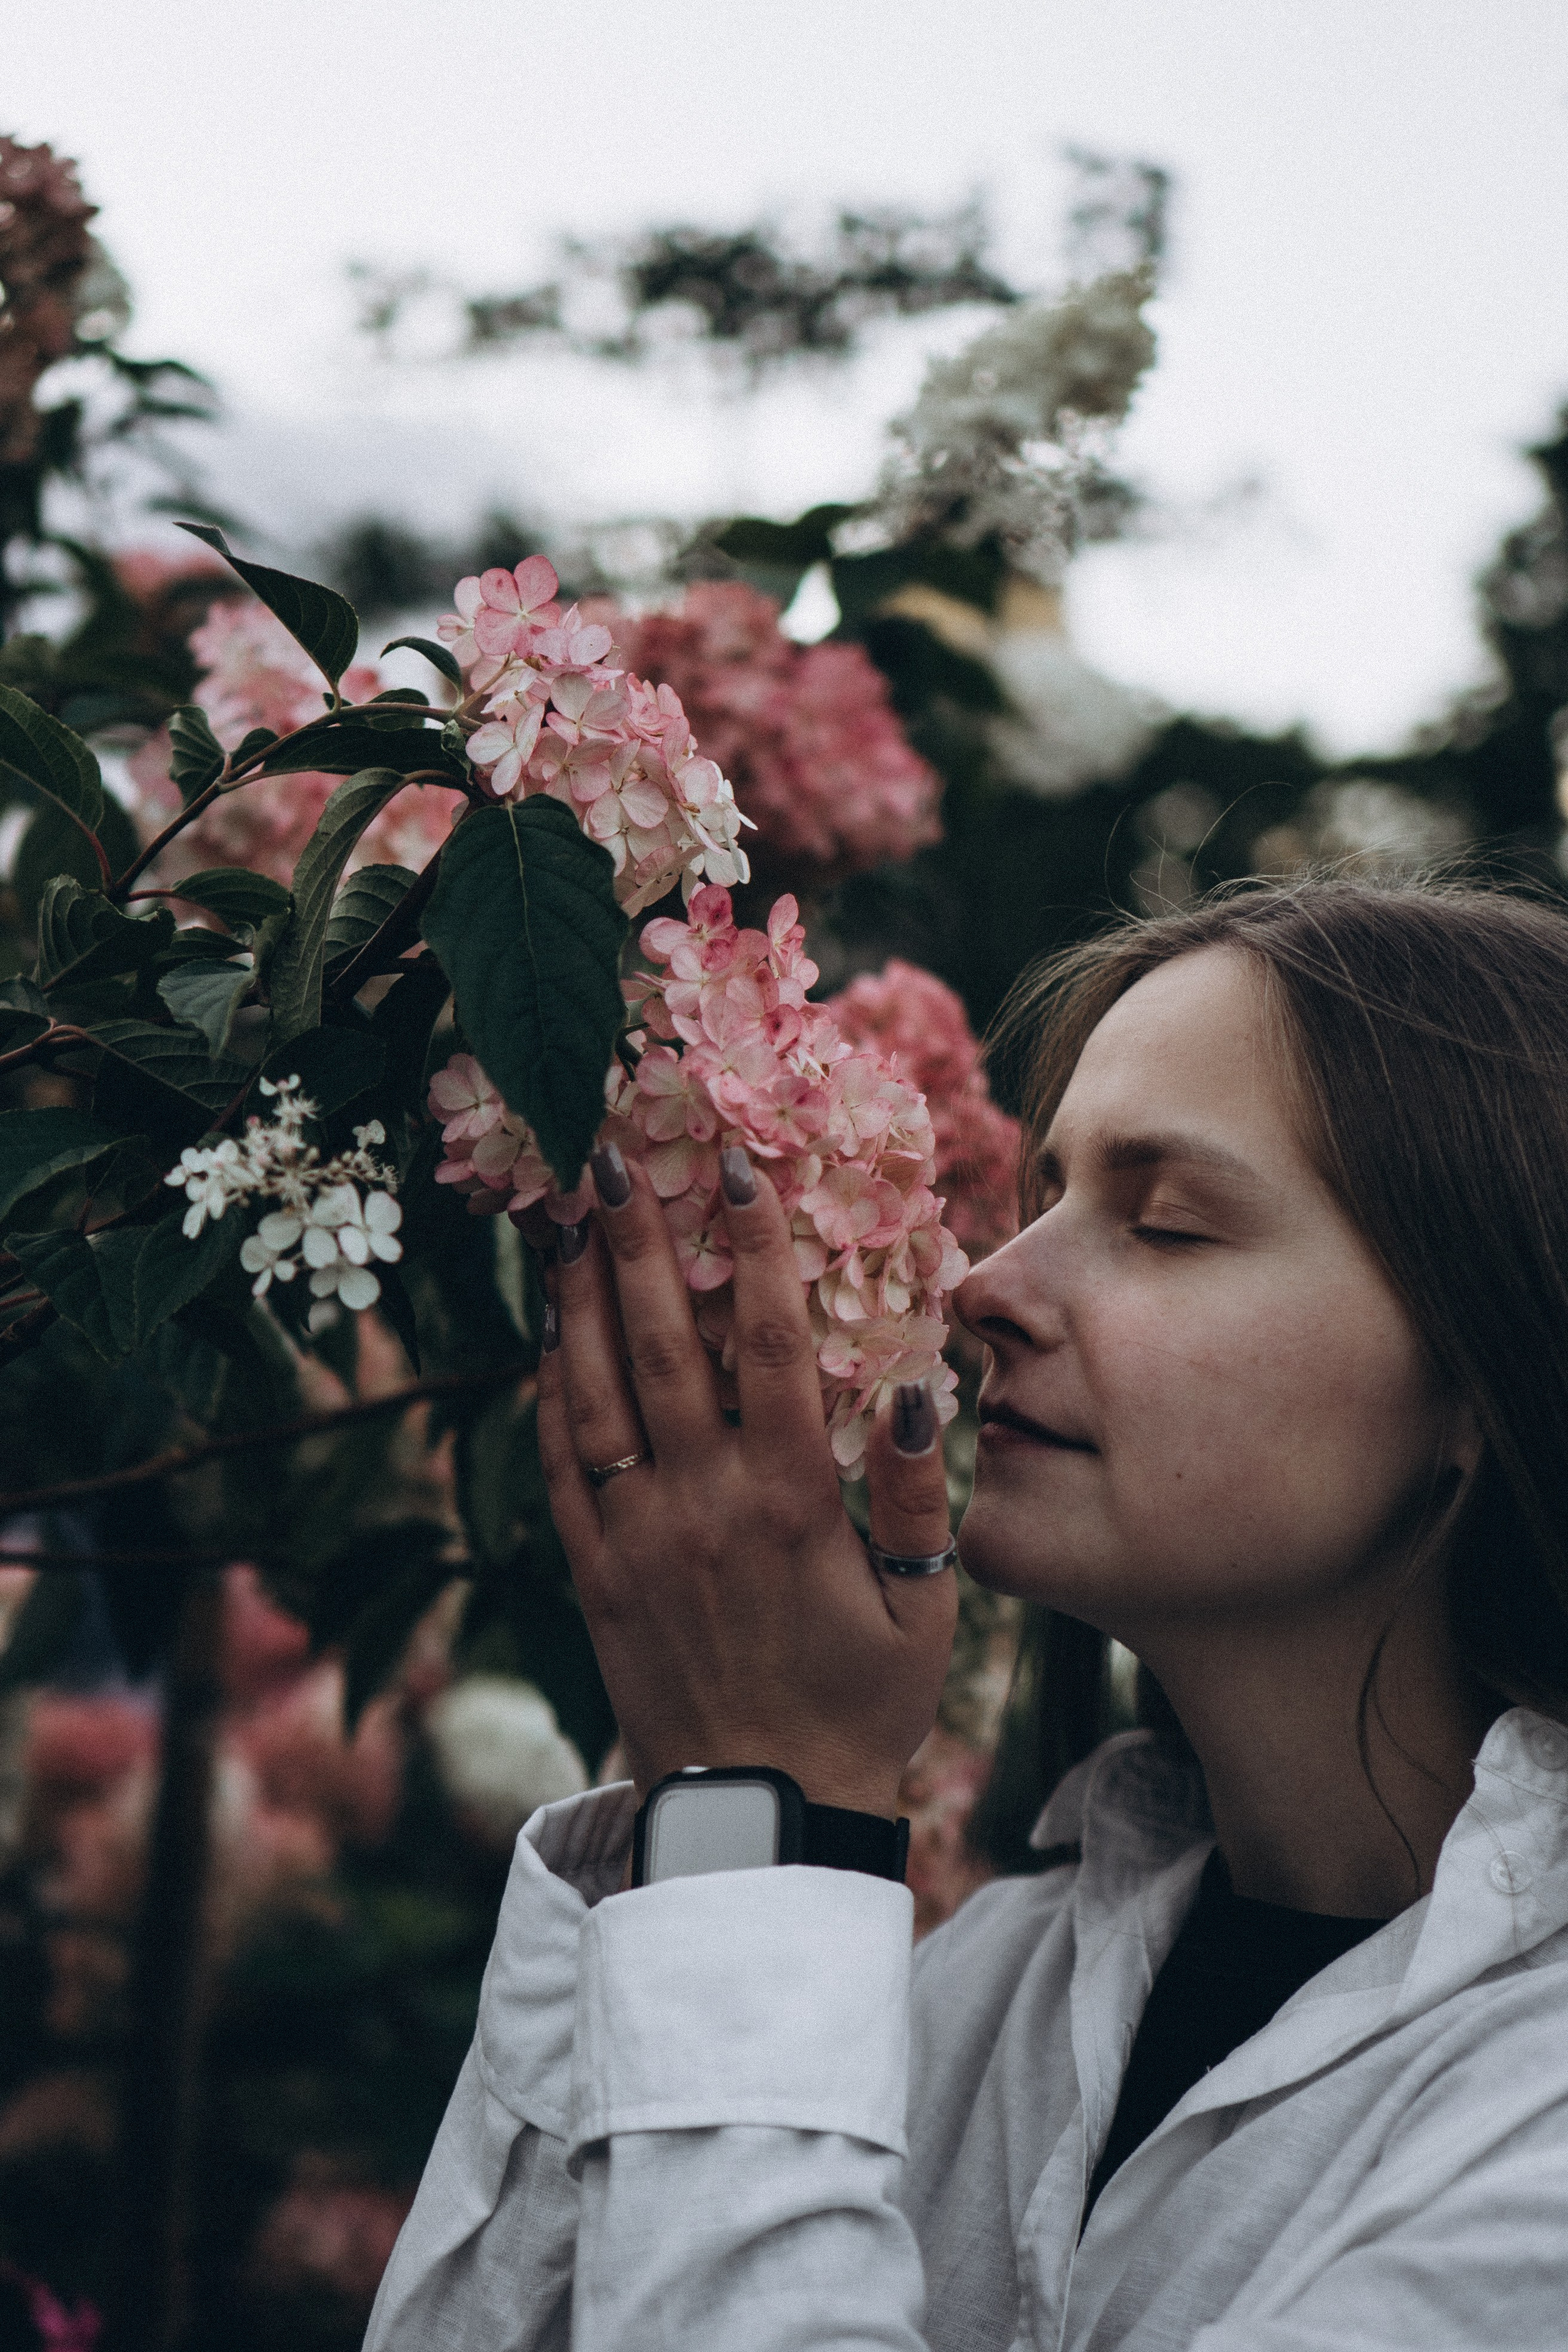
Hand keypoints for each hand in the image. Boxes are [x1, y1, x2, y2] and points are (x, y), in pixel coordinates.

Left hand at [534, 1143, 957, 1817]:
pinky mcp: (593, 1573)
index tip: (737, 1172)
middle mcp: (699, 1504)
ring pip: (592, 1392)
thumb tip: (907, 1389)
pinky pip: (559, 1464)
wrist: (759, 1814)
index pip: (765, 1345)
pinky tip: (546, 1337)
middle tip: (611, 1155)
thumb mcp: (923, 1611)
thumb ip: (916, 1499)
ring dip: (576, 1299)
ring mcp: (635, 1537)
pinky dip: (548, 1393)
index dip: (752, 1251)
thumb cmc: (858, 1706)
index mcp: (787, 1503)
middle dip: (636, 1241)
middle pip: (659, 1344)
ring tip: (566, 1220)